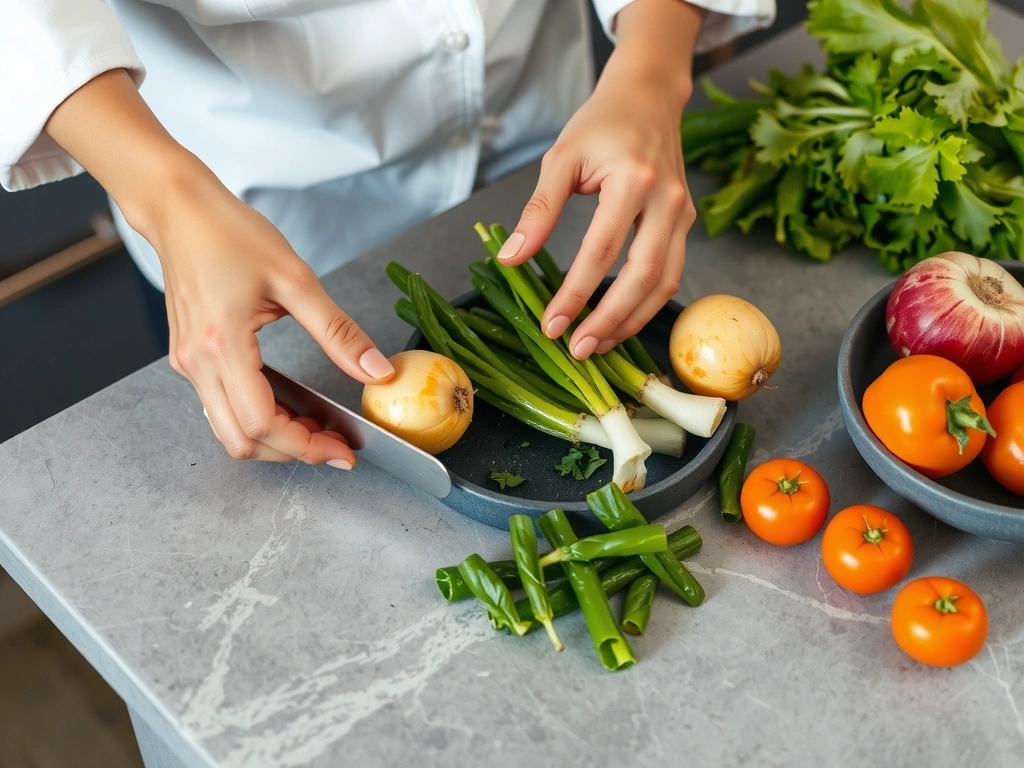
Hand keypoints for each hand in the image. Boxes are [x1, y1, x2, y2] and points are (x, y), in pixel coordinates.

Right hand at [44, 69, 393, 468]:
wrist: (180, 210)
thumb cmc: (230, 233)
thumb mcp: (295, 279)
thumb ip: (338, 332)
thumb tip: (376, 371)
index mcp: (223, 344)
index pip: (263, 423)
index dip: (306, 446)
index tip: (343, 450)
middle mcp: (198, 363)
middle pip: (242, 440)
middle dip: (291, 452)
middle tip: (335, 445)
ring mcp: (189, 364)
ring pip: (228, 431)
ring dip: (274, 439)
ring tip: (317, 428)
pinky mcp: (191, 358)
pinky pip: (221, 408)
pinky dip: (256, 419)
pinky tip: (290, 406)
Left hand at [496, 0, 703, 359]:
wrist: (649, 97)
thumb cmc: (601, 123)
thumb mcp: (561, 158)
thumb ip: (538, 211)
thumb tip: (512, 259)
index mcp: (634, 180)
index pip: (601, 251)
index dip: (575, 294)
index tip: (550, 325)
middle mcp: (667, 200)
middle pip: (643, 276)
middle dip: (609, 319)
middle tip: (577, 349)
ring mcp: (683, 214)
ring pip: (665, 283)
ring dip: (631, 320)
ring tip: (597, 345)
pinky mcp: (686, 223)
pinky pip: (671, 273)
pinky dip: (646, 304)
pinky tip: (618, 321)